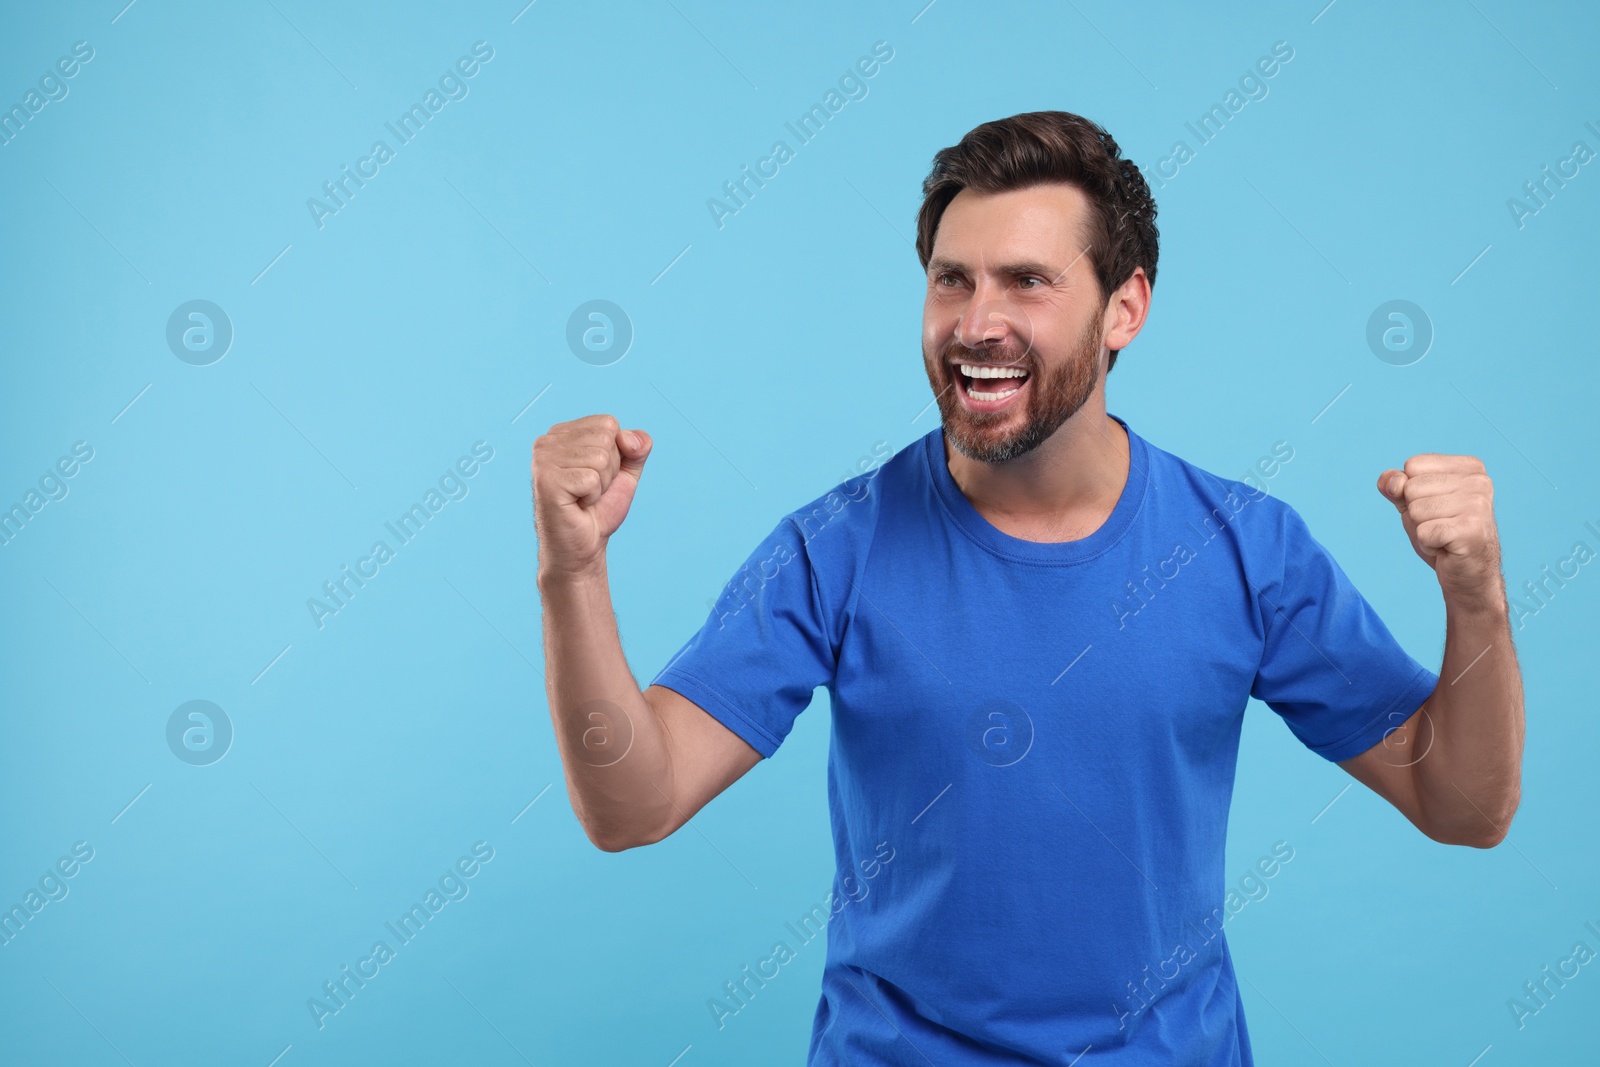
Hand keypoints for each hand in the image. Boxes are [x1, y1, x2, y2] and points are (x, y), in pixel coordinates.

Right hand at [532, 415, 651, 579]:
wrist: (584, 546)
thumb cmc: (599, 509)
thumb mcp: (626, 472)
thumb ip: (637, 447)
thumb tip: (628, 437)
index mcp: (562, 432)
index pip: (608, 423)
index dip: (616, 454)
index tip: (597, 475)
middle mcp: (547, 441)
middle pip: (606, 438)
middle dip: (609, 470)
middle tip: (590, 490)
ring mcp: (543, 460)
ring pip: (600, 458)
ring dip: (601, 485)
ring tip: (584, 498)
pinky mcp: (546, 480)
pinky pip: (592, 479)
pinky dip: (593, 497)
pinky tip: (578, 505)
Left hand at [1376, 454, 1501, 605]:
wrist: (1469, 575)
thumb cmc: (1442, 535)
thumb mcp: (1413, 504)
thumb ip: (1396, 486)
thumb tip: (1390, 480)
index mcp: (1469, 468)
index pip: (1413, 465)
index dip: (1412, 492)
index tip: (1435, 509)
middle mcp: (1479, 482)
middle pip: (1412, 488)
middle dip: (1416, 514)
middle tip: (1440, 526)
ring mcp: (1478, 505)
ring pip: (1416, 511)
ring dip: (1422, 530)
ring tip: (1444, 537)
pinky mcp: (1471, 530)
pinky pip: (1423, 532)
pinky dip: (1427, 545)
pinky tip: (1446, 549)